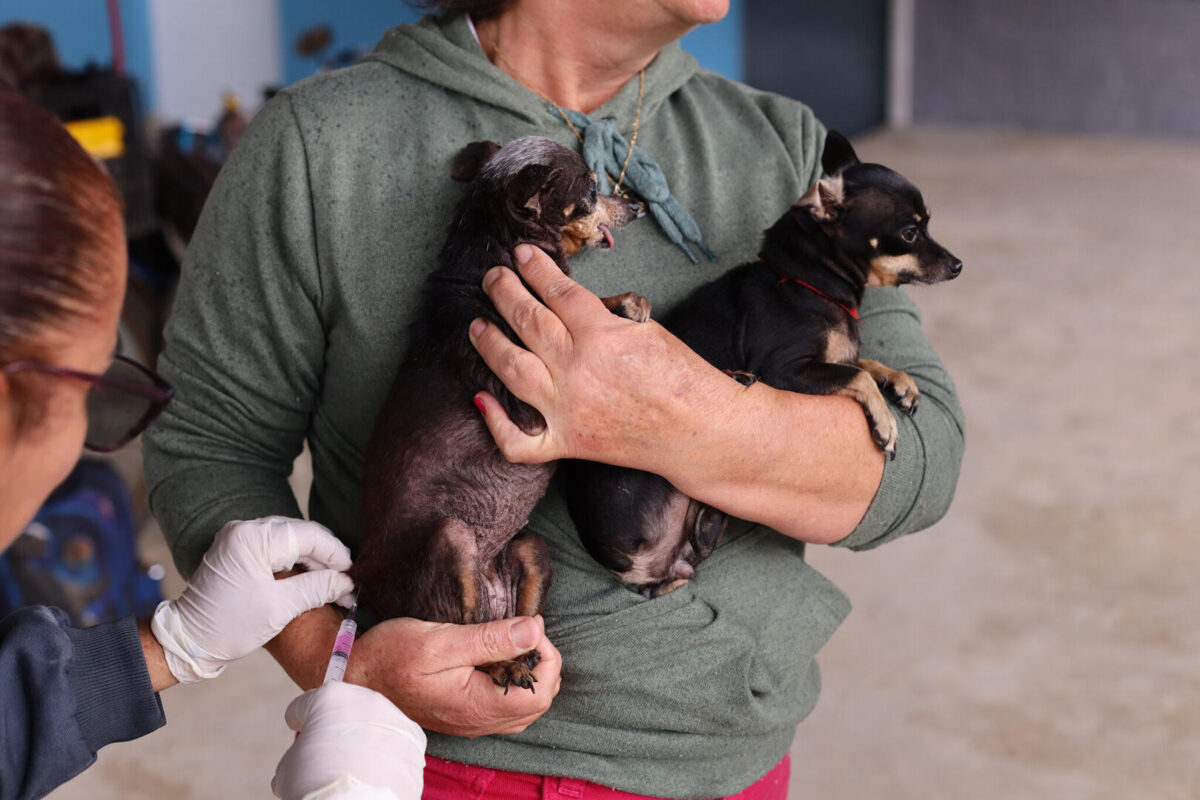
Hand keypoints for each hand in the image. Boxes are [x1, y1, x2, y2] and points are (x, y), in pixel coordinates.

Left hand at [152, 516, 354, 682]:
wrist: (187, 641)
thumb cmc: (228, 625)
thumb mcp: (280, 607)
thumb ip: (317, 587)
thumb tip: (347, 581)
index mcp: (252, 538)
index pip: (309, 535)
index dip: (336, 554)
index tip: (352, 576)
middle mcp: (244, 529)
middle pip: (301, 534)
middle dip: (327, 557)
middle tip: (346, 583)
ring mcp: (239, 538)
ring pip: (291, 539)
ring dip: (313, 559)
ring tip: (332, 583)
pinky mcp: (238, 550)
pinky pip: (276, 547)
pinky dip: (296, 560)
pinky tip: (310, 577)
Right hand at [272, 682, 424, 799]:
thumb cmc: (317, 782)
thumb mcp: (288, 769)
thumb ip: (296, 755)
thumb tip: (300, 764)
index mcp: (329, 697)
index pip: (305, 704)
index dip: (298, 718)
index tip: (298, 725)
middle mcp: (365, 699)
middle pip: (344, 710)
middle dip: (334, 727)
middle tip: (326, 752)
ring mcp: (393, 717)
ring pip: (373, 725)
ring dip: (363, 739)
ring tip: (353, 766)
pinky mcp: (414, 740)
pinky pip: (395, 744)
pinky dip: (386, 755)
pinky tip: (375, 773)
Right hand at [345, 615, 561, 736]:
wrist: (356, 674)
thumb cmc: (392, 655)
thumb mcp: (441, 640)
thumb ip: (490, 638)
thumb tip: (534, 630)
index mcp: (474, 705)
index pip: (538, 693)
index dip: (547, 657)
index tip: (532, 626)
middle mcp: (477, 721)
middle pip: (538, 703)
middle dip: (543, 665)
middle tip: (528, 631)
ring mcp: (471, 721)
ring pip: (524, 708)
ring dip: (531, 675)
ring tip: (516, 642)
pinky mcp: (464, 715)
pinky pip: (505, 708)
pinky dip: (514, 683)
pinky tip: (501, 658)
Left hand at [467, 244, 735, 471]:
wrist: (699, 430)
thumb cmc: (683, 378)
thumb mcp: (647, 330)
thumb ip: (604, 318)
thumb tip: (569, 307)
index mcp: (601, 335)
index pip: (555, 291)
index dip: (535, 268)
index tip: (521, 254)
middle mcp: (576, 369)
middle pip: (526, 320)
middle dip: (503, 292)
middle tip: (492, 278)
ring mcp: (567, 408)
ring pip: (511, 369)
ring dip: (489, 343)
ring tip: (477, 326)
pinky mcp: (568, 442)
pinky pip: (518, 440)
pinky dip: (496, 422)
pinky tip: (481, 399)